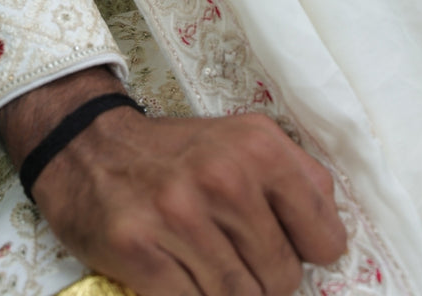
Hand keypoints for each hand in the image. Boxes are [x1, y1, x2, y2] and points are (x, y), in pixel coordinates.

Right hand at [0, 69, 346, 295]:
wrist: (90, 147)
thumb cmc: (176, 153)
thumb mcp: (243, 139)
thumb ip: (299, 178)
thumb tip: (332, 236)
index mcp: (259, 146)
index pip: (324, 239)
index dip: (310, 255)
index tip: (288, 249)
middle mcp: (223, 176)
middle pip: (282, 279)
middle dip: (265, 281)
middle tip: (234, 256)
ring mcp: (180, 214)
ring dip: (228, 293)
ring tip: (206, 263)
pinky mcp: (140, 248)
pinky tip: (178, 274)